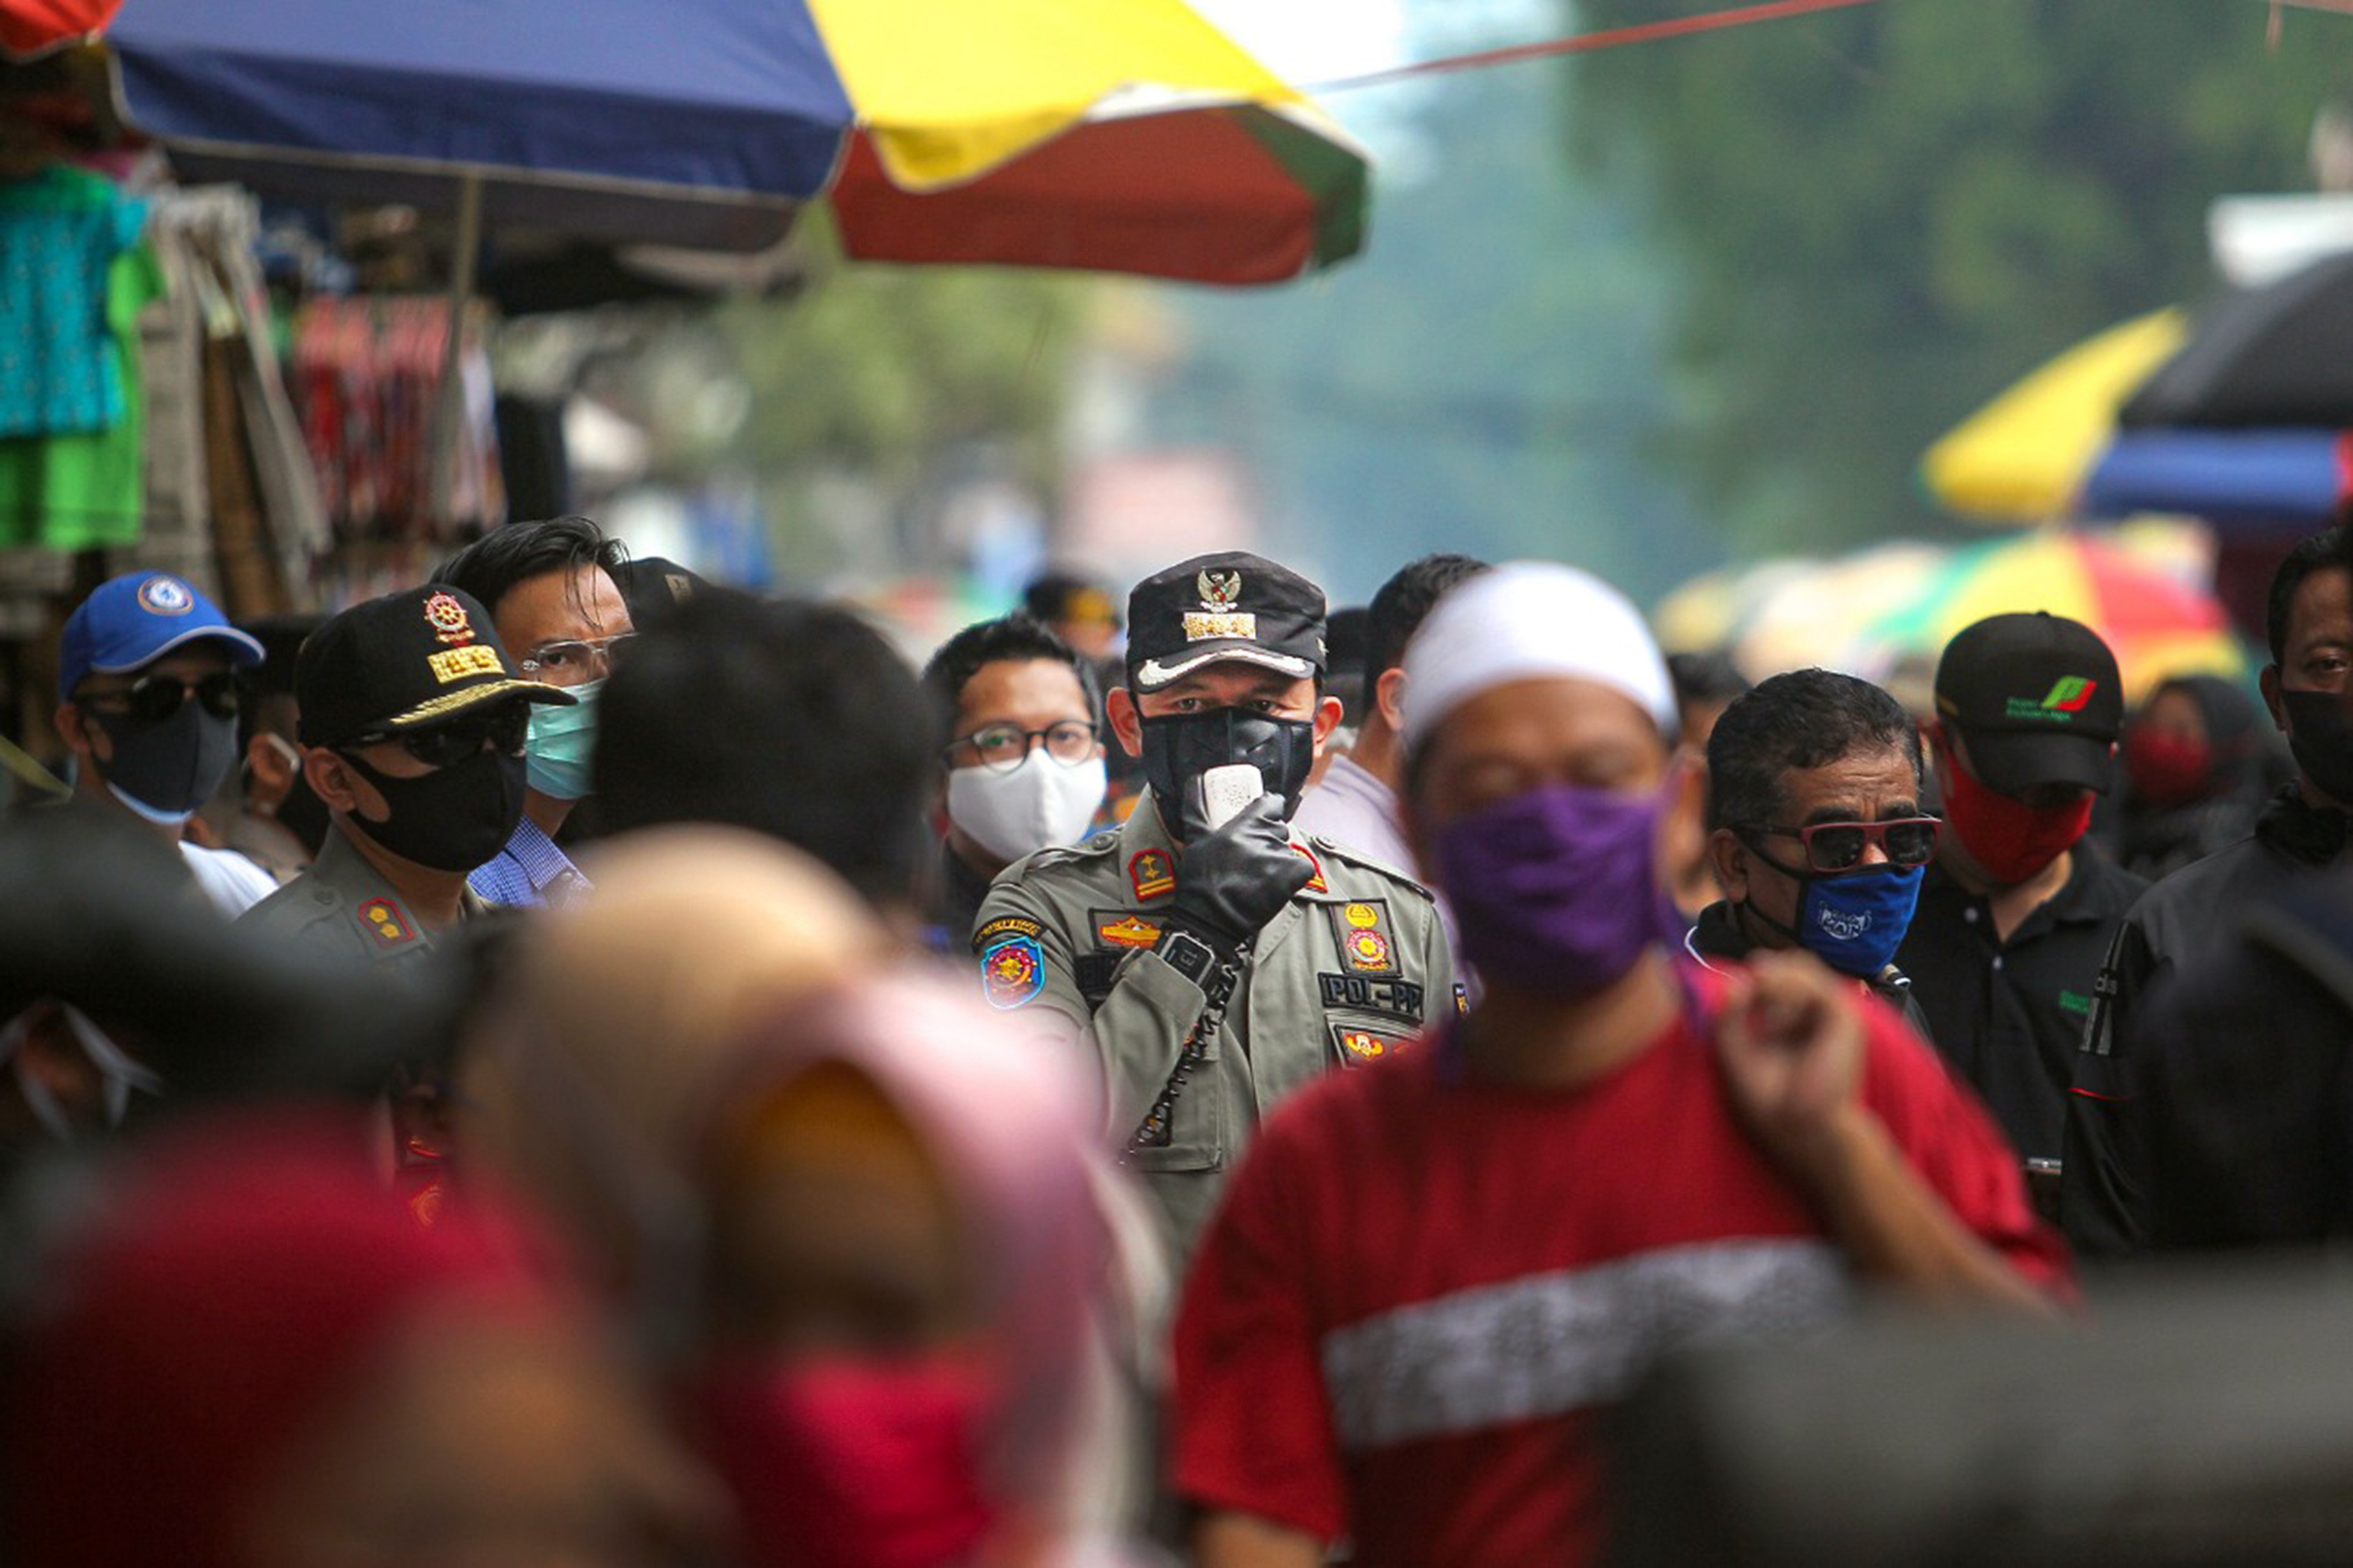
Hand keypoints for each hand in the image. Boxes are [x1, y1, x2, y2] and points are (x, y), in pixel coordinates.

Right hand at [1167, 795, 1313, 953]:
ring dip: (1277, 859)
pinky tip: (1277, 882)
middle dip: (1269, 839)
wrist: (1210, 919)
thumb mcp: (1195, 837)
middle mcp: (1265, 836)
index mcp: (1244, 823)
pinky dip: (1294, 874)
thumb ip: (1196, 805)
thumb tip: (1194, 780)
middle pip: (1280, 828)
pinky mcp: (1292, 876)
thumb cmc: (1201, 881)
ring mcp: (1280, 856)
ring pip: (1288, 849)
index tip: (1262, 817)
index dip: (1269, 809)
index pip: (1272, 802)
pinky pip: (1304, 867)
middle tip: (1252, 855)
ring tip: (1258, 874)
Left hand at [1716, 950, 1867, 1185]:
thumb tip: (1737, 980)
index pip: (1779, 975)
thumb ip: (1731, 1015)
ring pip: (1802, 966)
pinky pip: (1814, 984)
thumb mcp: (1736, 1051)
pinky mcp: (1845, 1016)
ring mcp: (1833, 1011)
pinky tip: (1773, 1023)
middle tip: (1746, 997)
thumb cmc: (1771, 1100)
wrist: (1799, 1127)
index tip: (1734, 994)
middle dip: (1766, 973)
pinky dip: (1787, 994)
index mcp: (1794, 1020)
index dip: (1757, 975)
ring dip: (1774, 985)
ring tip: (1764, 1023)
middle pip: (1793, 963)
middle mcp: (1816, 1012)